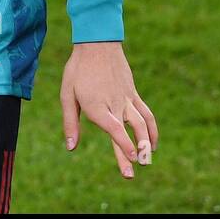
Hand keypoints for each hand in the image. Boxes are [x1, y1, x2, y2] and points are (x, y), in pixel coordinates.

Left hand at [61, 41, 157, 177]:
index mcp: (97, 106)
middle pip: (128, 132)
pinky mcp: (133, 94)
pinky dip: (152, 129)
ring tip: (147, 160)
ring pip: (142, 123)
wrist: (98, 44)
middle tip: (131, 175)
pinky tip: (152, 143)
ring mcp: (127, 99)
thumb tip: (71, 148)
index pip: (114, 129)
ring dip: (146, 143)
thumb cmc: (78, 70)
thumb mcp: (67, 94)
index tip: (131, 159)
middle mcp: (115, 104)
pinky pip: (146, 113)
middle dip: (132, 154)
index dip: (123, 144)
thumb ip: (70, 122)